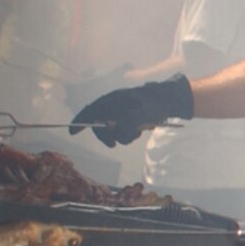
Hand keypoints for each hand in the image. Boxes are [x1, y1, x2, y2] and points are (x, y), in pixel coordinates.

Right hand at [69, 74, 193, 146]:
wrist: (172, 100)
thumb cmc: (154, 104)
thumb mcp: (138, 115)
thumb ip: (124, 125)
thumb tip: (117, 133)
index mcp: (112, 100)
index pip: (91, 110)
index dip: (80, 121)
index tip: (73, 132)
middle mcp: (115, 105)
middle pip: (101, 123)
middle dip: (106, 135)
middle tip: (113, 145)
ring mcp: (124, 111)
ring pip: (115, 129)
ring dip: (123, 135)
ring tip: (137, 132)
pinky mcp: (132, 117)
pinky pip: (125, 129)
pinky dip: (131, 132)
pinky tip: (141, 129)